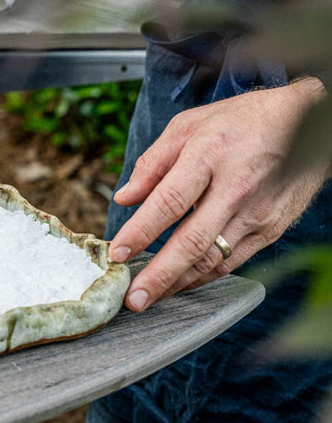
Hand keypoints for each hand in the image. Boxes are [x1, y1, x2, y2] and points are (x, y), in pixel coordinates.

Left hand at [109, 77, 328, 311]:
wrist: (306, 123)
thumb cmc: (240, 122)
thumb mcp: (189, 126)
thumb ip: (152, 163)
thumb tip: (124, 197)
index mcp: (209, 156)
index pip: (169, 201)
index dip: (140, 231)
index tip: (117, 253)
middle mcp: (235, 188)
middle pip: (192, 241)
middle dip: (159, 275)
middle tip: (134, 299)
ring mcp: (257, 213)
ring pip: (213, 259)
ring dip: (178, 284)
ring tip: (149, 299)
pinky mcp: (271, 229)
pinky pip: (232, 261)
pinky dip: (204, 277)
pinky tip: (180, 284)